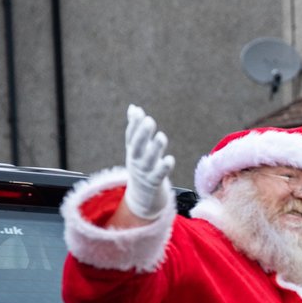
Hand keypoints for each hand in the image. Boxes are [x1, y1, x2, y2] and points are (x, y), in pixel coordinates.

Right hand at [123, 105, 174, 219]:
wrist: (142, 195)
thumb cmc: (142, 166)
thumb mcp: (137, 148)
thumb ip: (136, 128)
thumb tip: (134, 107)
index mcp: (133, 151)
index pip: (131, 136)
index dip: (134, 124)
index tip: (139, 112)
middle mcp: (136, 160)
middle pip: (137, 147)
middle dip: (142, 134)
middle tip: (149, 121)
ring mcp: (145, 172)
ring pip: (148, 160)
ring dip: (154, 149)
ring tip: (161, 137)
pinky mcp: (154, 183)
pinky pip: (159, 175)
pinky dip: (163, 168)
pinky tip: (170, 159)